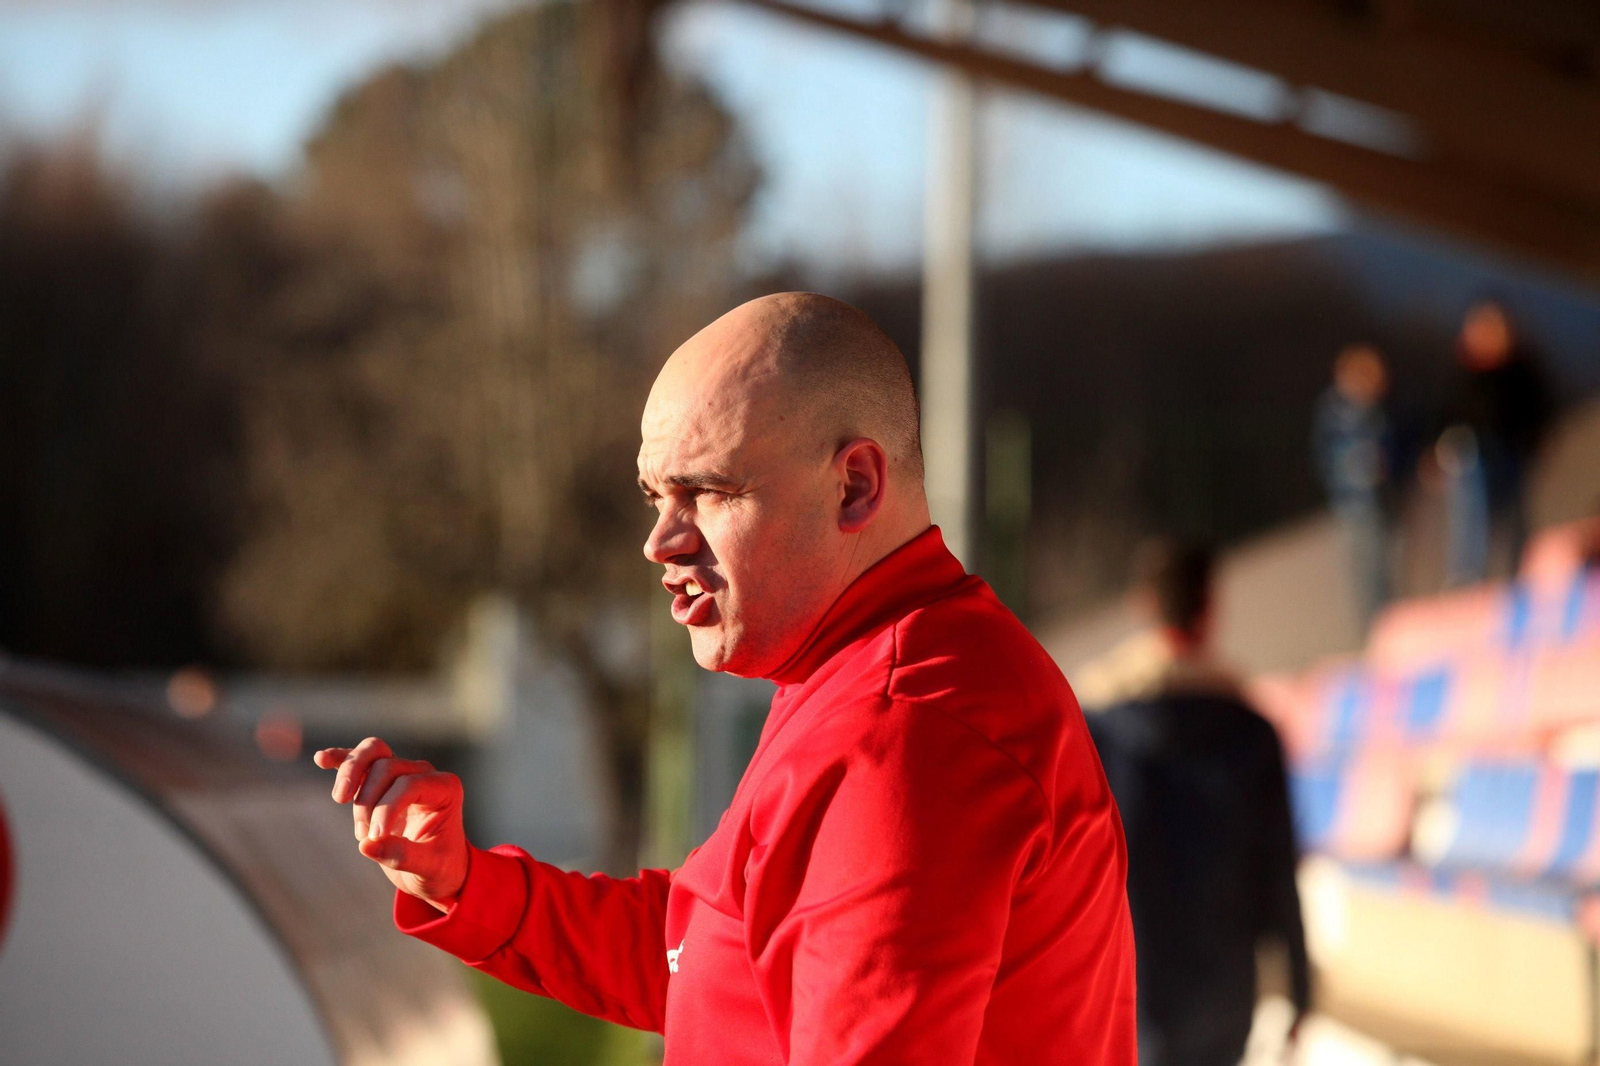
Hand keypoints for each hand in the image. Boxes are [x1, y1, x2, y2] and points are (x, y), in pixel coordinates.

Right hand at [314, 737, 468, 910]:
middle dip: (368, 800)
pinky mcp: (381, 782)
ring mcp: (403, 772)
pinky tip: (321, 759)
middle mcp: (425, 774)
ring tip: (340, 799)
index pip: (409, 784)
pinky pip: (362, 761)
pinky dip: (341, 759)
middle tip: (362, 834)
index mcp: (445, 789)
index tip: (374, 837)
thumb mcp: (428, 868)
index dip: (386, 808)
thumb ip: (402, 856)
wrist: (437, 870)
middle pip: (387, 766)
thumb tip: (366, 845)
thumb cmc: (439, 867)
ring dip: (351, 773)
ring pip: (374, 752)